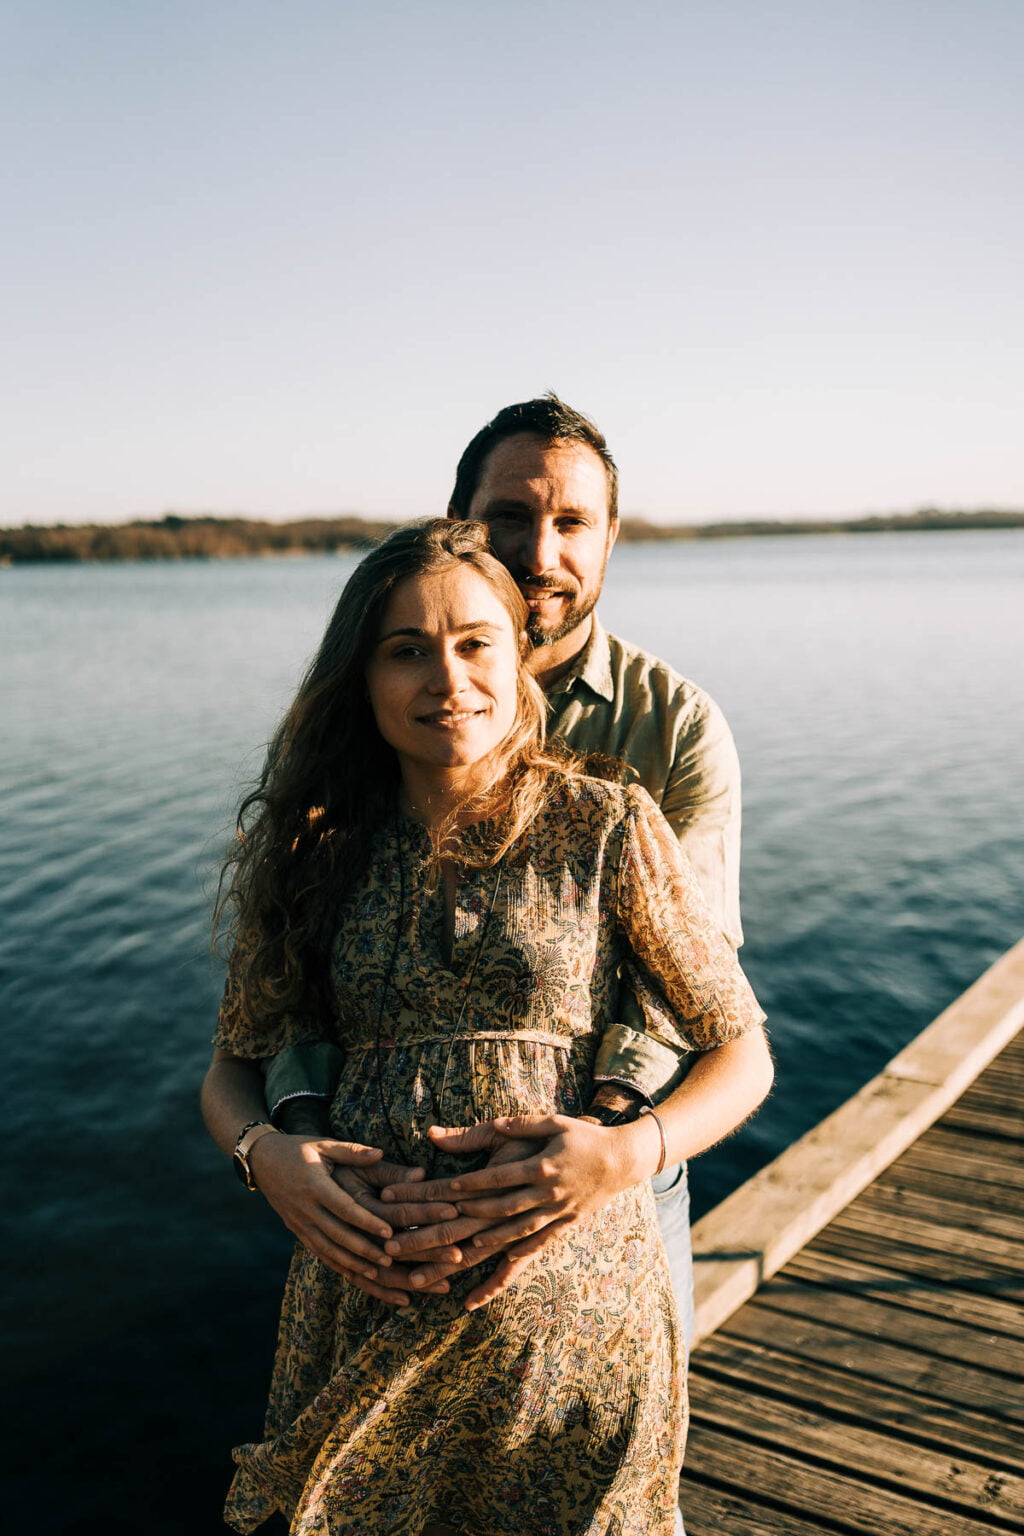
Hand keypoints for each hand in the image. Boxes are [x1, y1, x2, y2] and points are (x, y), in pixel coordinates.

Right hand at [248, 1133, 461, 1305]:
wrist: (262, 1161)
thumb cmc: (298, 1149)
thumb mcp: (324, 1144)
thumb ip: (352, 1151)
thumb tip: (381, 1153)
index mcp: (314, 1184)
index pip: (343, 1208)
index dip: (366, 1222)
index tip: (389, 1232)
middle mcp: (304, 1208)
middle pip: (337, 1234)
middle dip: (364, 1250)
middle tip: (391, 1261)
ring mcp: (298, 1222)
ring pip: (327, 1249)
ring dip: (353, 1264)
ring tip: (378, 1274)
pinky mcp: (296, 1231)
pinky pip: (318, 1252)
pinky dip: (337, 1265)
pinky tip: (356, 1275)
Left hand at [383, 1114, 657, 1308]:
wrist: (622, 1162)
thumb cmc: (579, 1136)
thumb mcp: (543, 1122)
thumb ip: (502, 1126)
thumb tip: (453, 1127)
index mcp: (535, 1169)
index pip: (480, 1183)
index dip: (442, 1190)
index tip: (407, 1197)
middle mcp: (537, 1201)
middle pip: (475, 1221)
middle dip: (430, 1234)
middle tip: (391, 1246)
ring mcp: (545, 1223)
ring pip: (492, 1248)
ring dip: (453, 1264)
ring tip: (417, 1278)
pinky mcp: (550, 1237)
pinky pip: (518, 1264)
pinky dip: (496, 1282)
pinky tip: (471, 1300)